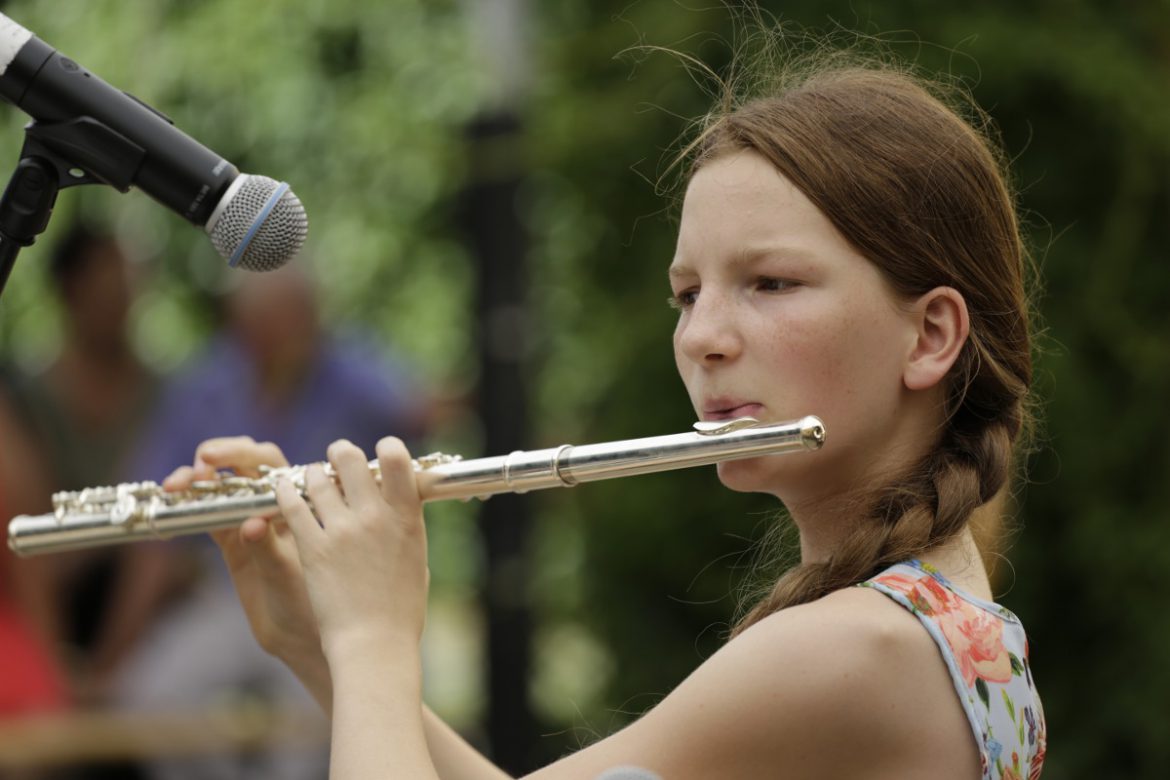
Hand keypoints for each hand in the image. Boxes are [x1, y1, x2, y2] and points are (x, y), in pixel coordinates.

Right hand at [163, 437, 330, 706]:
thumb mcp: (292, 578)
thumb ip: (270, 550)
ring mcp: (254, 524)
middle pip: (246, 467)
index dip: (245, 453)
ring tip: (178, 484)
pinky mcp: (234, 546)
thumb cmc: (316, 606)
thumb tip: (252, 525)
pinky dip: (192, 506)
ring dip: (199, 480)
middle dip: (221, 456)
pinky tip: (175, 502)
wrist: (307, 641)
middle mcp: (278, 508)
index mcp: (301, 504)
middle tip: (199, 462)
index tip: (219, 456)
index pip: (272, 464)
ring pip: (224, 489)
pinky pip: (211, 517)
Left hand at [276, 437, 429, 662]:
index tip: (379, 453)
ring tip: (310, 479)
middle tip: (336, 457)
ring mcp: (342, 530)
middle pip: (351, 459)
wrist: (375, 644)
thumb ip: (406, 529)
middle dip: (340, 453)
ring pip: (317, 478)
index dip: (387, 448)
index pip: (397, 459)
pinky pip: (292, 505)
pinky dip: (285, 494)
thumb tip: (401, 510)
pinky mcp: (312, 547)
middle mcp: (375, 516)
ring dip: (312, 474)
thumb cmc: (401, 611)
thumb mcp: (417, 560)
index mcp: (407, 517)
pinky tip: (282, 492)